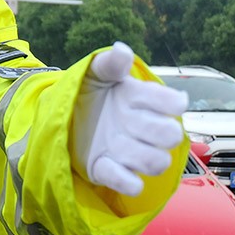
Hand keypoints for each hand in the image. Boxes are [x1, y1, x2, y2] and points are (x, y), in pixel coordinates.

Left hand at [73, 42, 187, 196]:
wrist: (61, 115)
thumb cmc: (87, 92)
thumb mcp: (94, 72)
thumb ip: (109, 63)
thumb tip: (122, 51)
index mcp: (141, 100)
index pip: (172, 102)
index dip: (168, 102)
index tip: (142, 97)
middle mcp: (140, 127)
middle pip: (170, 136)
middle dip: (159, 131)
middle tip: (133, 122)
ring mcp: (125, 151)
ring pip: (156, 162)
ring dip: (143, 156)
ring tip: (121, 144)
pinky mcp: (105, 170)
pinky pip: (128, 183)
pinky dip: (125, 180)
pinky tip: (107, 162)